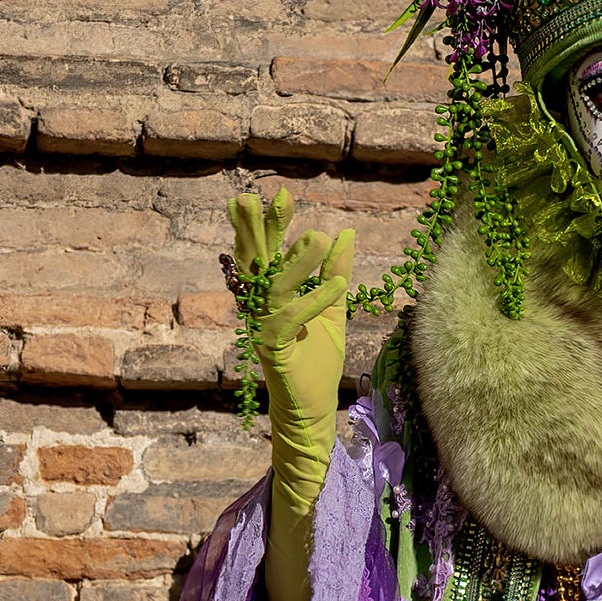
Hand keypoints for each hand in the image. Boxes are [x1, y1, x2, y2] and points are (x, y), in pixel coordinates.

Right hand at [228, 188, 354, 431]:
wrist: (314, 406)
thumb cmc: (316, 358)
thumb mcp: (333, 308)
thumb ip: (335, 271)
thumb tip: (345, 232)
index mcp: (273, 295)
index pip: (266, 254)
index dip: (266, 226)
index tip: (277, 195)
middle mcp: (262, 308)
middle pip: (256, 264)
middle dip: (257, 230)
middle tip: (260, 198)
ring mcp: (264, 328)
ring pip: (273, 288)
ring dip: (295, 263)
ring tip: (318, 237)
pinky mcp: (274, 350)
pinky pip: (288, 321)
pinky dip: (311, 302)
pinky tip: (336, 287)